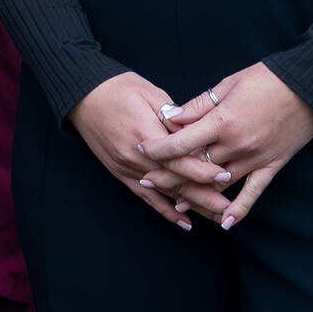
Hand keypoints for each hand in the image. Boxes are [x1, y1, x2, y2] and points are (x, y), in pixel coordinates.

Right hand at [67, 71, 230, 228]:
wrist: (83, 94)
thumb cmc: (119, 88)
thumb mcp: (152, 95)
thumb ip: (176, 119)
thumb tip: (198, 136)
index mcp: (144, 134)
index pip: (179, 159)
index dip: (203, 169)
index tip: (225, 177)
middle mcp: (135, 157)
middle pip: (175, 182)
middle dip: (204, 197)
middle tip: (229, 209)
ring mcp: (126, 167)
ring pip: (164, 193)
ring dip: (191, 207)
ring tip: (216, 218)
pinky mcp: (119, 172)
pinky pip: (145, 196)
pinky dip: (165, 211)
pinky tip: (183, 222)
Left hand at [140, 63, 312, 229]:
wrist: (308, 87)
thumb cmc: (265, 80)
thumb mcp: (226, 85)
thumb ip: (197, 105)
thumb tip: (170, 117)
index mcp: (221, 122)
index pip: (180, 143)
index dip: (158, 149)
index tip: (142, 151)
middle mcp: (236, 145)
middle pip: (195, 167)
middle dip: (170, 175)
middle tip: (147, 180)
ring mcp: (255, 158)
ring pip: (219, 184)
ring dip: (197, 194)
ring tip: (175, 203)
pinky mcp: (272, 166)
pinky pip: (253, 192)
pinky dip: (240, 209)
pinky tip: (225, 223)